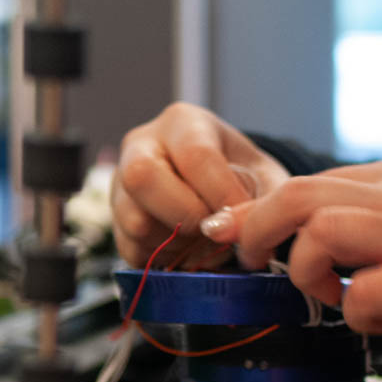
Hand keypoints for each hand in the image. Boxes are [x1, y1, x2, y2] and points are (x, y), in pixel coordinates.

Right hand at [112, 102, 289, 266]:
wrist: (219, 188)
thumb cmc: (243, 176)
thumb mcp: (266, 177)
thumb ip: (265, 201)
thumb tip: (242, 233)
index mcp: (182, 123)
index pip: (194, 155)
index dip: (221, 193)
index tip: (244, 220)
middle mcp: (140, 146)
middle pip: (141, 177)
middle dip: (185, 214)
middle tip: (215, 231)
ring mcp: (120, 184)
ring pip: (134, 220)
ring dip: (177, 242)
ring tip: (204, 240)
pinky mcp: (115, 221)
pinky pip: (132, 249)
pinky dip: (165, 258)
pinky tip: (186, 248)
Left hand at [199, 156, 381, 354]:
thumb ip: (362, 217)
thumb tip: (287, 230)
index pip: (311, 181)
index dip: (260, 209)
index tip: (229, 230)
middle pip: (301, 195)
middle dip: (259, 230)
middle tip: (255, 263)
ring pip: (322, 232)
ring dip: (308, 273)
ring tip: (332, 300)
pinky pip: (364, 292)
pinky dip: (356, 314)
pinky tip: (375, 324)